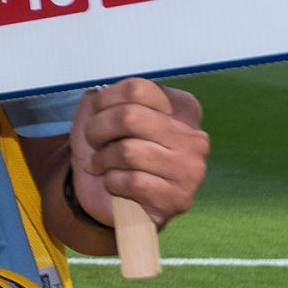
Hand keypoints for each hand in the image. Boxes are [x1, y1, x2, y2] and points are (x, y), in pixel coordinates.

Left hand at [69, 79, 207, 227]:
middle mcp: (194, 136)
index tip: (95, 115)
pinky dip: (113, 182)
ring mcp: (191, 169)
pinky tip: (117, 185)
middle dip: (98, 130)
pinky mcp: (179, 198)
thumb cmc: (109, 150)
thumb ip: (103, 97)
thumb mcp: (102, 116)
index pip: (137, 89)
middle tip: (94, 143)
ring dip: (103, 160)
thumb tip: (98, 92)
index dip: (103, 102)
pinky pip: (133, 181)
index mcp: (182, 108)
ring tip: (103, 165)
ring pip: (128, 151)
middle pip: (130, 117)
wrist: (111, 198)